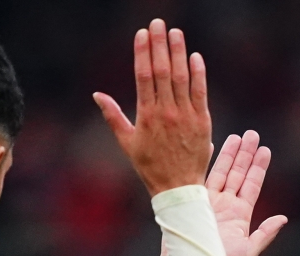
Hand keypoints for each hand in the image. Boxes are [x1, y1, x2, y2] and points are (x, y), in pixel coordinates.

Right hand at [93, 19, 211, 196]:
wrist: (178, 188)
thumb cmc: (150, 166)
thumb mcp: (127, 143)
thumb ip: (113, 116)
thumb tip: (97, 94)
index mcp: (146, 116)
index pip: (143, 76)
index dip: (143, 53)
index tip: (142, 34)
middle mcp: (166, 112)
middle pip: (162, 71)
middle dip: (160, 45)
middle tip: (158, 23)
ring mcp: (185, 116)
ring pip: (181, 78)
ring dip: (179, 53)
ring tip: (176, 33)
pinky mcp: (202, 121)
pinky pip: (200, 92)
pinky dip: (198, 74)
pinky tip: (195, 57)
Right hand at [140, 131, 286, 255]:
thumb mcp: (248, 251)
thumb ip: (265, 234)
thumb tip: (283, 218)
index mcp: (240, 214)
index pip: (251, 185)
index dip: (258, 167)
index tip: (265, 150)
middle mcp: (225, 204)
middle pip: (238, 173)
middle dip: (245, 154)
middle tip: (252, 134)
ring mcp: (209, 201)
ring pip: (221, 172)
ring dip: (229, 154)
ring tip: (237, 136)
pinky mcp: (193, 200)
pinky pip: (200, 177)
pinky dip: (205, 162)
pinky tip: (210, 147)